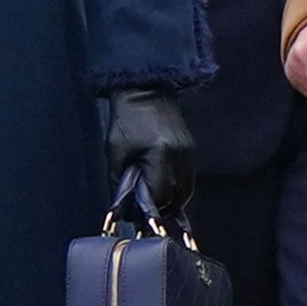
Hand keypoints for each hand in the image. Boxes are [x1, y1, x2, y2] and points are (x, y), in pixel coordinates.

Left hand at [104, 89, 194, 218]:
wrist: (144, 88)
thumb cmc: (126, 117)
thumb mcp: (115, 151)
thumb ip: (119, 181)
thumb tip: (124, 205)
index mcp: (161, 154)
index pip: (161, 195)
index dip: (148, 210)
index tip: (136, 217)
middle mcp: (181, 155)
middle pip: (178, 197)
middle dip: (162, 209)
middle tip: (145, 216)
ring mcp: (189, 152)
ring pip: (187, 191)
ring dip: (173, 202)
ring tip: (156, 206)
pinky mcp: (191, 149)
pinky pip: (189, 178)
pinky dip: (179, 189)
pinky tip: (165, 191)